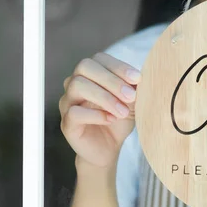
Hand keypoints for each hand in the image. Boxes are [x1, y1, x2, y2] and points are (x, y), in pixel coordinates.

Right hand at [59, 53, 140, 168]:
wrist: (109, 148)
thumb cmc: (120, 119)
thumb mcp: (132, 101)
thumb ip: (134, 88)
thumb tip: (140, 78)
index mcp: (91, 74)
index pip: (99, 58)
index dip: (119, 66)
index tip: (138, 79)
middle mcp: (75, 83)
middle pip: (85, 67)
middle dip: (111, 80)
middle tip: (131, 96)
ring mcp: (68, 102)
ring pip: (77, 86)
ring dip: (105, 97)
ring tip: (123, 112)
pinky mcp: (66, 123)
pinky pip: (74, 112)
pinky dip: (96, 115)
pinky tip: (111, 119)